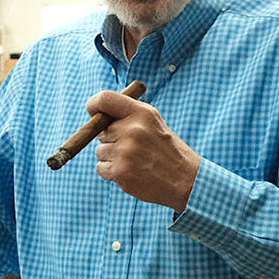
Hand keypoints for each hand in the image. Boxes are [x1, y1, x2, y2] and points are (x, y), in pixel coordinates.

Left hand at [86, 90, 200, 212]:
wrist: (184, 179)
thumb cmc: (165, 150)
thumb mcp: (153, 122)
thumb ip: (128, 115)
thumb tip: (96, 113)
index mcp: (142, 113)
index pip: (105, 99)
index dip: (94, 105)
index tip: (94, 113)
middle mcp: (132, 130)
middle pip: (101, 131)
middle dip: (111, 139)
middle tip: (132, 147)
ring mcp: (125, 152)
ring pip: (100, 151)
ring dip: (111, 157)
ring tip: (134, 161)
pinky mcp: (120, 171)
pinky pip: (100, 167)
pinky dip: (111, 172)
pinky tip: (130, 172)